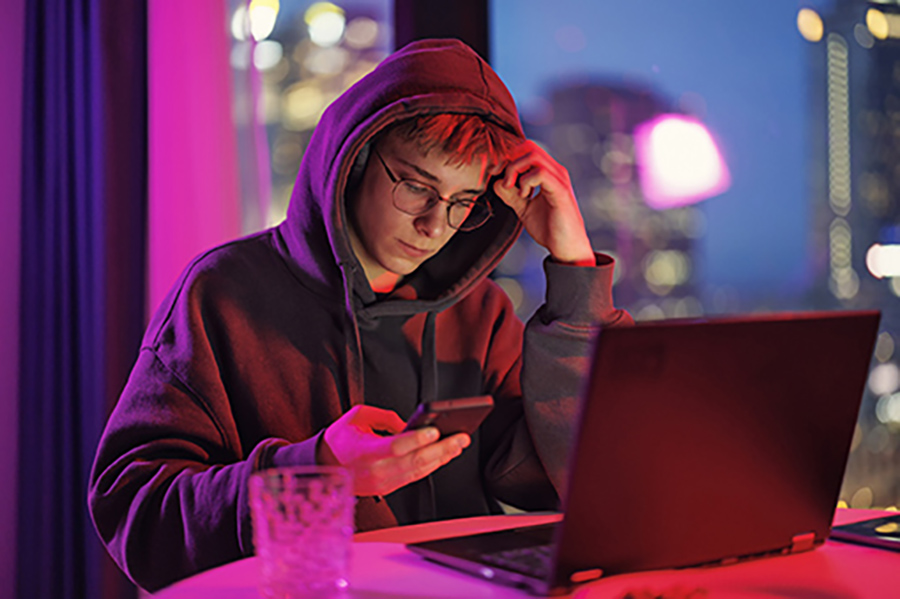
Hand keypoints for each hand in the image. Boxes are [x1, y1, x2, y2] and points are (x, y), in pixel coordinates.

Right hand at [317, 405, 470, 496]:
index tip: (435, 429)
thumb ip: (385, 417)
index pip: (396, 447)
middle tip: (461, 437)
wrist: (324, 465)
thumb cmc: (340, 439)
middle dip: (442, 449)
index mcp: (365, 452)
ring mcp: (383, 483)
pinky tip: (444, 456)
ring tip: (458, 445)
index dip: (417, 439)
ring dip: (442, 458)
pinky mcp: (388, 488)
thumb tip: (409, 423)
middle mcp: (376, 471)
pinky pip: (415, 477)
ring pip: (419, 471)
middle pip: (415, 461)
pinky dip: (432, 466)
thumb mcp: (357, 416)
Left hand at [493, 141, 594, 265]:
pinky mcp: (560, 191)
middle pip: (528, 146)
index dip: (508, 158)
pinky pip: (540, 173)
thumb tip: (496, 182)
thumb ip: (511, 194)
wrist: (567, 248)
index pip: (526, 149)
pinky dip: (525, 182)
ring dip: (515, 170)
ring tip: (513, 189)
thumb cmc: (550, 229)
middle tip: (505, 182)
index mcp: (548, 173)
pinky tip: (524, 196)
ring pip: (533, 155)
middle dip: (510, 161)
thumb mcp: (524, 208)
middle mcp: (555, 171)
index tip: (498, 176)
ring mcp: (559, 179)